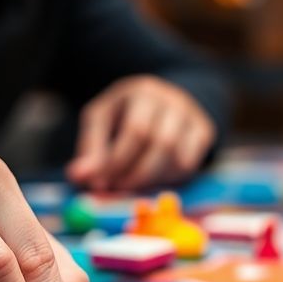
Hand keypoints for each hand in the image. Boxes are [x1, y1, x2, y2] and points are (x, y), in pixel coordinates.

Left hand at [67, 75, 214, 190]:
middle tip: (117, 189)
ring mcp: (192, 117)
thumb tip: (78, 176)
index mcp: (144, 92)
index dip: (118, 160)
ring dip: (152, 179)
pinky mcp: (204, 133)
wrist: (165, 98)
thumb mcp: (103, 119)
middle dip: (136, 173)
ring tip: (131, 185)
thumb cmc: (126, 111)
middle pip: (161, 143)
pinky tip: (152, 179)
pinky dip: (168, 178)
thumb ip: (91, 147)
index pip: (136, 130)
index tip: (101, 183)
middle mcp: (173, 101)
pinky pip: (189, 164)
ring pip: (178, 157)